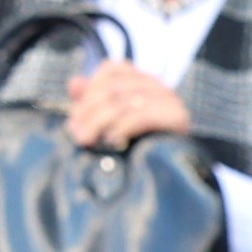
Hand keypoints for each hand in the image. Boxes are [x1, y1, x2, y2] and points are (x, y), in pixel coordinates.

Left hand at [64, 62, 196, 149]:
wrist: (165, 181)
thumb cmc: (132, 153)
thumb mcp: (105, 126)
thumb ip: (90, 103)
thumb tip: (74, 83)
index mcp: (143, 82)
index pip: (112, 70)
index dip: (89, 90)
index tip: (75, 118)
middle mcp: (159, 86)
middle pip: (115, 87)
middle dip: (89, 111)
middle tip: (76, 134)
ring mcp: (170, 100)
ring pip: (125, 101)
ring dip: (98, 122)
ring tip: (86, 141)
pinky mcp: (177, 117)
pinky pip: (141, 115)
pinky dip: (121, 127)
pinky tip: (111, 141)